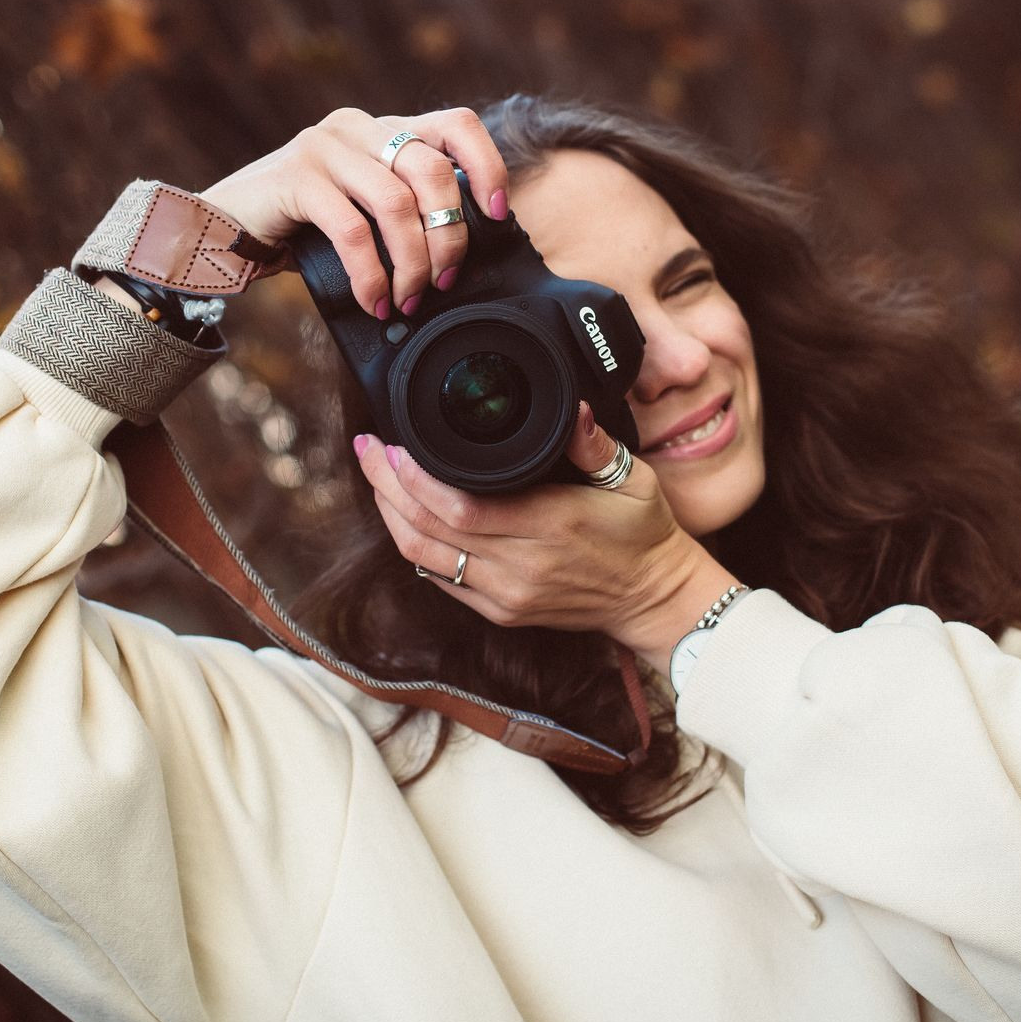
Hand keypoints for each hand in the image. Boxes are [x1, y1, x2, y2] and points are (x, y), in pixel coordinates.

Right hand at [193, 106, 510, 318]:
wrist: (219, 230)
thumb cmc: (300, 231)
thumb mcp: (362, 213)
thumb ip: (403, 213)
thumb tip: (460, 255)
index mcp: (383, 129)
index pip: (456, 126)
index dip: (487, 166)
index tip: (498, 213)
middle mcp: (358, 127)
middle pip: (431, 171)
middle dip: (447, 236)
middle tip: (445, 280)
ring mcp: (324, 147)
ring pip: (396, 203)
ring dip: (411, 263)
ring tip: (408, 299)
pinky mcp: (296, 177)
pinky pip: (353, 231)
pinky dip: (372, 275)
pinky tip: (374, 300)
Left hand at [351, 402, 739, 661]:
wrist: (653, 597)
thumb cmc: (643, 534)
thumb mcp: (634, 479)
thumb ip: (596, 445)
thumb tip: (576, 408)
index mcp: (550, 525)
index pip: (461, 507)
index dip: (415, 479)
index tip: (393, 444)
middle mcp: (520, 566)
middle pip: (428, 529)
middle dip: (387, 487)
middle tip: (367, 449)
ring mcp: (507, 595)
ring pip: (424, 558)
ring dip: (391, 518)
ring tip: (375, 479)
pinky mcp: (501, 613)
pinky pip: (441, 581)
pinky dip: (414, 548)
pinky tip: (403, 518)